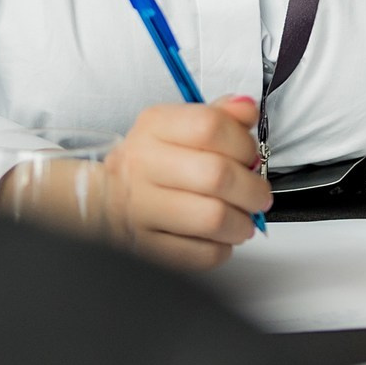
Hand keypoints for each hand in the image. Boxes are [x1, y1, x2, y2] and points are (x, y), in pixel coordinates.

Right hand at [85, 94, 271, 269]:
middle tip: (258, 194)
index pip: (210, 126)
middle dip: (253, 189)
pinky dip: (221, 249)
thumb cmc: (154, 161)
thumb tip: (246, 110)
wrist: (107, 197)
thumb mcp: (181, 125)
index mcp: (154, 127)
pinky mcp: (146, 247)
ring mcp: (140, 208)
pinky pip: (200, 254)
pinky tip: (219, 238)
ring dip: (241, 223)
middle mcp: (142, 164)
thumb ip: (221, 114)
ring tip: (242, 220)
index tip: (251, 157)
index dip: (244, 144)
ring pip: (213, 218)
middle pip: (217, 175)